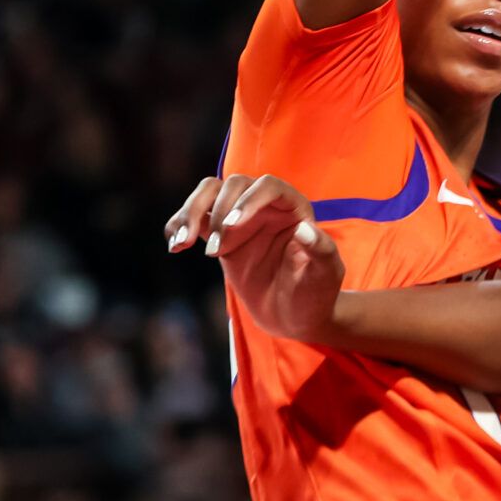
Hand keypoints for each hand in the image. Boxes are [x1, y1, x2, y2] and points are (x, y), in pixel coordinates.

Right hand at [166, 174, 344, 341]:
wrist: (294, 315)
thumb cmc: (315, 293)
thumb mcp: (325, 274)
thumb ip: (321, 251)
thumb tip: (305, 230)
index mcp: (294, 208)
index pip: (268, 186)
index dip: (249, 200)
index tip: (232, 226)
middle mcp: (266, 206)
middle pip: (234, 185)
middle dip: (218, 213)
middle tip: (214, 253)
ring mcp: (241, 218)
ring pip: (209, 193)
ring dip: (190, 212)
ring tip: (181, 244)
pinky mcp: (221, 234)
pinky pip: (195, 218)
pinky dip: (179, 225)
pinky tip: (174, 245)